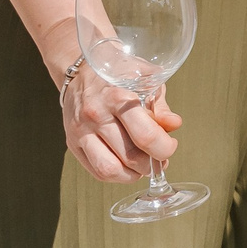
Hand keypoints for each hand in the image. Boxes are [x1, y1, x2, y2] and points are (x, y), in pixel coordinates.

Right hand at [59, 70, 182, 184]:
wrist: (81, 72)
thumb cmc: (119, 75)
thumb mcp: (146, 80)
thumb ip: (160, 106)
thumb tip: (174, 125)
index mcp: (118, 97)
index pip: (146, 136)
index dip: (164, 148)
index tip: (170, 146)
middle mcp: (96, 116)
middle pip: (130, 156)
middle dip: (152, 164)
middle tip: (160, 159)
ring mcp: (81, 132)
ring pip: (109, 169)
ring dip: (133, 175)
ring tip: (143, 166)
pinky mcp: (72, 143)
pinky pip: (95, 171)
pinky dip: (116, 174)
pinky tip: (126, 166)